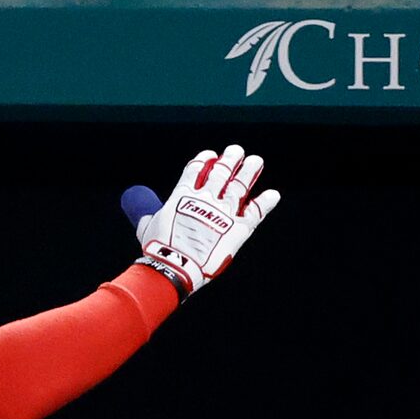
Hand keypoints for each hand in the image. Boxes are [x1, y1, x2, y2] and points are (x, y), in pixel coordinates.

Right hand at [133, 144, 279, 294]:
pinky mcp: (239, 228)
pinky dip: (266, 202)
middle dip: (230, 159)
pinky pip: (256, 211)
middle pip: (222, 171)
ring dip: (249, 171)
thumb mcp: (147, 230)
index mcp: (183, 196)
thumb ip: (150, 219)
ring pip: (241, 184)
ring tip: (255, 161)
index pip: (196, 169)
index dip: (204, 160)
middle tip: (236, 151)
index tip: (210, 155)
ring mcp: (224, 212)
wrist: (175, 267)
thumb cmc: (158, 250)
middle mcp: (206, 199)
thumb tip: (146, 218)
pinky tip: (273, 195)